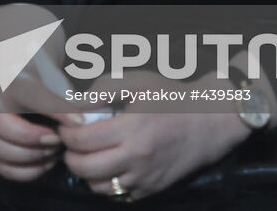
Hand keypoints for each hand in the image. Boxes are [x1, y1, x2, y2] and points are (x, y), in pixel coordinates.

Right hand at [0, 74, 75, 182]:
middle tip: (58, 140)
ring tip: (54, 151)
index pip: (29, 92)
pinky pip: (2, 167)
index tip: (80, 122)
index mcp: (15, 80)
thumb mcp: (62, 78)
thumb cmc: (50, 83)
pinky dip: (26, 171)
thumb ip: (73, 90)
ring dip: (29, 156)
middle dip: (30, 137)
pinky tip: (46, 162)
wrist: (28, 89)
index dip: (55, 109)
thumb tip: (88, 111)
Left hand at [56, 74, 249, 200]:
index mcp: (131, 129)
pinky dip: (106, 184)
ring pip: (98, 187)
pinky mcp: (152, 189)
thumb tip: (76, 104)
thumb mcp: (139, 82)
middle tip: (71, 144)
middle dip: (69, 156)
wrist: (210, 122)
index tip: (65, 126)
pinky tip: (108, 167)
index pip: (82, 140)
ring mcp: (144, 178)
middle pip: (85, 168)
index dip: (66, 134)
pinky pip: (118, 195)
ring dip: (86, 173)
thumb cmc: (171, 98)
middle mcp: (136, 158)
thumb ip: (105, 89)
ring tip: (88, 156)